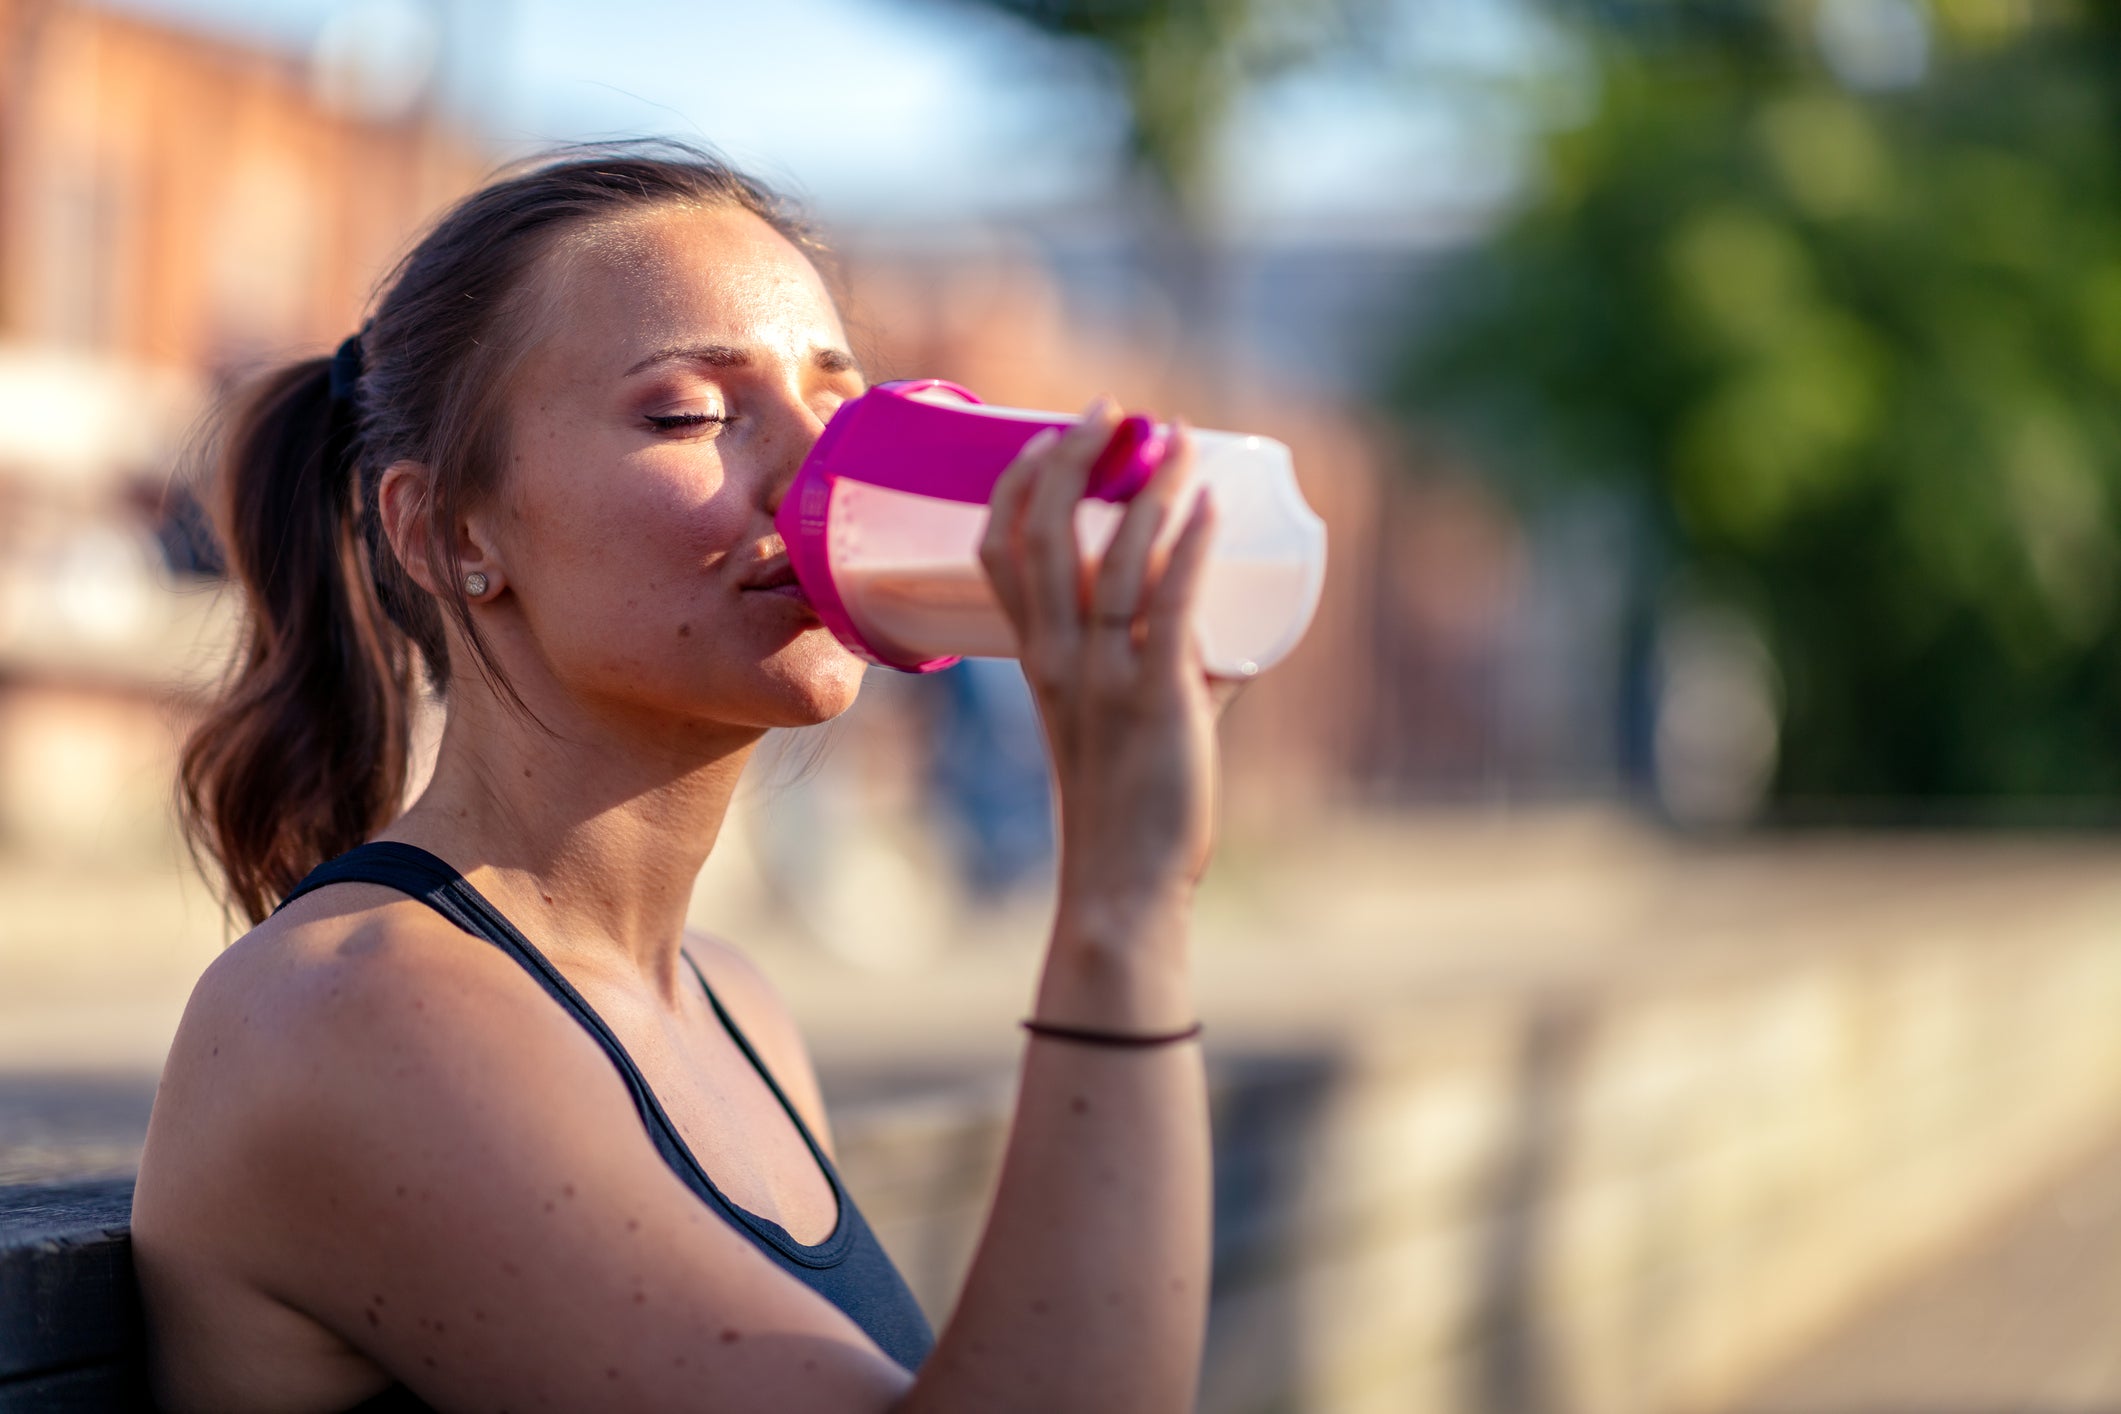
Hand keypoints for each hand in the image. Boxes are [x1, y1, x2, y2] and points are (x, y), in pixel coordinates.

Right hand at [978, 399, 1242, 928]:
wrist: (1121, 883)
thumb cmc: (1125, 808)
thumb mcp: (1123, 722)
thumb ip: (1175, 674)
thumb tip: (1232, 639)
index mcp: (1034, 658)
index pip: (997, 551)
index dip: (1016, 482)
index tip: (1050, 434)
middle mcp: (1056, 658)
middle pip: (1042, 533)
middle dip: (1071, 459)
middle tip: (1112, 411)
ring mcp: (1102, 677)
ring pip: (1110, 558)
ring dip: (1146, 488)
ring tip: (1178, 440)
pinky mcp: (1155, 698)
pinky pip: (1169, 606)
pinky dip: (1189, 548)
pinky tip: (1210, 508)